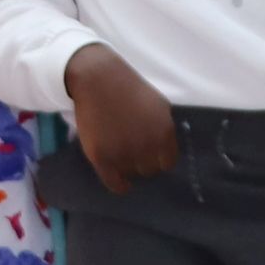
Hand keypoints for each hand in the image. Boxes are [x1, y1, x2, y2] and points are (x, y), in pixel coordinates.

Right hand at [62, 46, 177, 192]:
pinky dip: (119, 185)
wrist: (97, 79)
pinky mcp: (102, 157)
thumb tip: (165, 152)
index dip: (158, 159)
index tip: (150, 155)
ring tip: (119, 154)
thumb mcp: (158, 105)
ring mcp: (124, 153)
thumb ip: (164, 129)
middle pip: (149, 170)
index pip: (167, 162)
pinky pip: (115, 183)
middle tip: (131, 151)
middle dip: (142, 162)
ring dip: (127, 168)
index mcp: (164, 133)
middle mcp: (147, 146)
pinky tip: (119, 181)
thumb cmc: (128, 89)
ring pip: (131, 175)